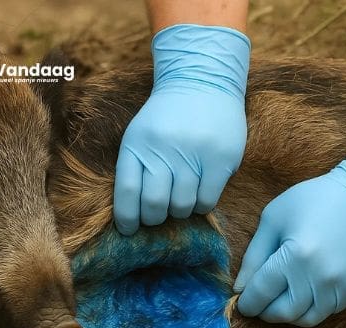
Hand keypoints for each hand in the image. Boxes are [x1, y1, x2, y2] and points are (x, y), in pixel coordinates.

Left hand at [114, 24, 250, 234]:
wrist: (202, 80)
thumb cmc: (166, 118)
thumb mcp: (139, 136)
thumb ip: (134, 168)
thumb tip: (131, 216)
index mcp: (136, 145)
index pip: (125, 192)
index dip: (126, 218)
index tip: (128, 230)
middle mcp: (163, 149)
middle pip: (153, 204)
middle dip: (153, 219)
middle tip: (156, 216)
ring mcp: (193, 153)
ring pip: (181, 206)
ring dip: (178, 211)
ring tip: (179, 200)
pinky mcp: (220, 158)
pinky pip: (207, 200)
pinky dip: (200, 205)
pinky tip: (198, 193)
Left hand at [234, 144, 345, 326]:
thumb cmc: (316, 200)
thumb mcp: (274, 219)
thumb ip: (254, 256)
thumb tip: (240, 287)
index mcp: (294, 256)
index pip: (261, 293)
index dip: (247, 302)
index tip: (242, 302)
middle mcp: (318, 277)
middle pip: (282, 312)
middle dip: (264, 311)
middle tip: (258, 302)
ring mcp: (340, 286)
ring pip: (305, 318)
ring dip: (287, 314)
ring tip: (279, 299)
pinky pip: (326, 312)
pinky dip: (309, 309)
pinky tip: (302, 293)